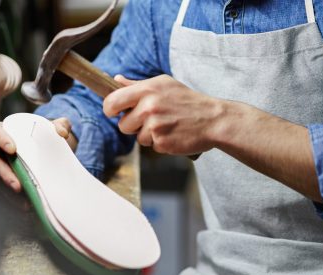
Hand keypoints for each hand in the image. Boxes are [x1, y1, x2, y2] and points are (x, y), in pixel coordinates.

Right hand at [0, 117, 75, 205]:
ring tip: (24, 204)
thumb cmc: (42, 138)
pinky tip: (21, 209)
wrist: (41, 153)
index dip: (1, 140)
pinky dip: (7, 201)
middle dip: (4, 175)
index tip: (12, 150)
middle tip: (18, 187)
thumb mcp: (53, 129)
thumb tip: (62, 131)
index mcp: (1, 130)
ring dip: (6, 193)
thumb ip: (60, 125)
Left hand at [103, 74, 224, 155]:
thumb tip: (115, 80)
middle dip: (133, 126)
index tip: (113, 112)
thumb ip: (137, 85)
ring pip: (138, 138)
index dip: (110, 109)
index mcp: (147, 90)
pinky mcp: (162, 142)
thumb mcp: (164, 85)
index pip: (112, 101)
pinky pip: (152, 147)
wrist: (213, 119)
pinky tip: (173, 134)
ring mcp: (155, 126)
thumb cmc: (188, 101)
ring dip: (149, 136)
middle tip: (150, 121)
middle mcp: (149, 106)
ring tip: (167, 126)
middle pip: (122, 125)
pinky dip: (160, 143)